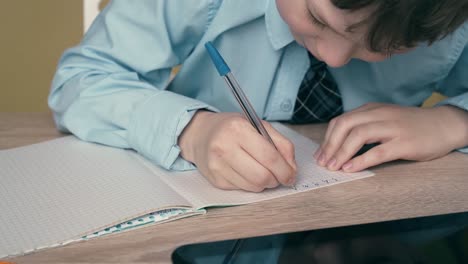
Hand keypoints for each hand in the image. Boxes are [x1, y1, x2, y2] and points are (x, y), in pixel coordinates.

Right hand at [178, 111, 296, 191]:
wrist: (200, 134)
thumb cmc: (232, 129)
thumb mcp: (258, 125)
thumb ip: (281, 144)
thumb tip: (292, 169)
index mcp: (238, 129)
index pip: (269, 156)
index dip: (285, 170)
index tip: (291, 175)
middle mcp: (224, 147)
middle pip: (262, 176)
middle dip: (276, 180)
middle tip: (279, 176)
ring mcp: (217, 165)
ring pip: (253, 187)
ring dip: (264, 183)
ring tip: (263, 172)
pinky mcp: (215, 180)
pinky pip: (243, 189)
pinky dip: (251, 184)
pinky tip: (247, 172)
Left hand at [315, 103, 467, 171]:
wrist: (443, 125)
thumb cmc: (410, 125)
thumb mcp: (383, 119)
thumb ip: (363, 126)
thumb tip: (337, 145)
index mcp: (371, 109)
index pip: (341, 121)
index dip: (327, 138)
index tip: (320, 154)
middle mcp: (379, 115)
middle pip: (345, 125)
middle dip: (329, 145)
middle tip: (322, 162)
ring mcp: (392, 128)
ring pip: (359, 136)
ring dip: (341, 152)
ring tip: (332, 166)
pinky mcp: (404, 143)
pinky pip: (378, 151)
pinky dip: (360, 161)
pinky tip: (350, 169)